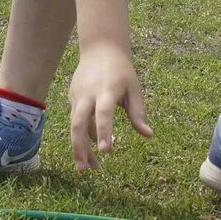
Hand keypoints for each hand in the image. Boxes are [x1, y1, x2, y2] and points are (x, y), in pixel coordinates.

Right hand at [67, 43, 151, 170]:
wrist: (100, 48)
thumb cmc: (122, 71)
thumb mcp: (134, 89)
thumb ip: (138, 113)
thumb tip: (148, 136)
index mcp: (107, 91)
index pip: (104, 114)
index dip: (104, 132)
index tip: (106, 151)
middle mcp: (88, 95)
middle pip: (78, 124)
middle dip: (80, 148)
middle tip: (85, 170)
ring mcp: (77, 97)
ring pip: (74, 126)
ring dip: (80, 148)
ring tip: (89, 168)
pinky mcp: (72, 98)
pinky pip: (77, 120)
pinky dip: (84, 135)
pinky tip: (93, 147)